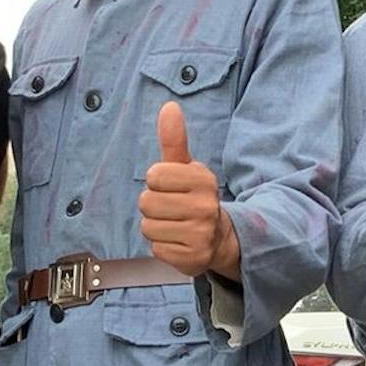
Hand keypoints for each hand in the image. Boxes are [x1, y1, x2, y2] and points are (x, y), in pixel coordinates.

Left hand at [139, 101, 239, 276]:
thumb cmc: (194, 197)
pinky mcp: (194, 258)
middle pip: (147, 202)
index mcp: (204, 179)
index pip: (154, 176)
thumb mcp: (185, 167)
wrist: (219, 237)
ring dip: (156, 227)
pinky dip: (163, 246)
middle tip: (172, 209)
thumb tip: (169, 107)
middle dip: (154, 206)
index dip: (157, 182)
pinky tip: (178, 241)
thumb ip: (174, 140)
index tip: (172, 187)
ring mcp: (201, 234)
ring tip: (175, 225)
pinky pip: (157, 249)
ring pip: (148, 227)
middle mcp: (206, 207)